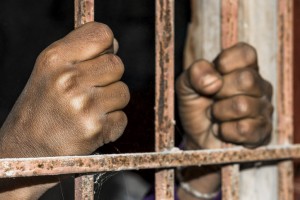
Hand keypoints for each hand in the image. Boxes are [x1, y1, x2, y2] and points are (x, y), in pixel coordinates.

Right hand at [0, 22, 129, 156]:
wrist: (26, 149)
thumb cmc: (41, 107)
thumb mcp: (49, 70)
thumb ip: (80, 52)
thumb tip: (114, 44)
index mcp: (55, 59)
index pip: (101, 34)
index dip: (107, 45)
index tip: (100, 55)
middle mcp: (68, 80)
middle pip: (117, 64)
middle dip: (109, 77)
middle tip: (89, 90)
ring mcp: (83, 106)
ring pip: (123, 92)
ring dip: (111, 102)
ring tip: (88, 110)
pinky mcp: (96, 129)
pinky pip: (122, 118)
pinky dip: (111, 123)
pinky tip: (90, 126)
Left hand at [176, 43, 272, 148]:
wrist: (195, 137)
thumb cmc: (195, 107)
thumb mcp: (186, 85)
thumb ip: (196, 73)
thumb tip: (214, 80)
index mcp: (243, 68)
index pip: (246, 53)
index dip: (224, 64)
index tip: (212, 77)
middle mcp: (259, 86)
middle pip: (246, 79)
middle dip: (219, 92)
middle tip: (212, 100)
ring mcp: (263, 110)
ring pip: (243, 105)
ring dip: (219, 113)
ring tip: (216, 116)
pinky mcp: (262, 133)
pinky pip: (244, 129)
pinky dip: (225, 131)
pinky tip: (222, 130)